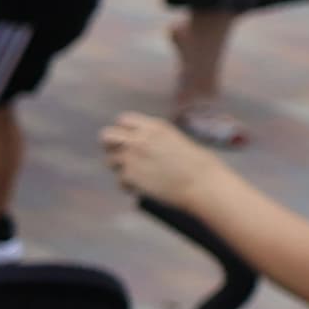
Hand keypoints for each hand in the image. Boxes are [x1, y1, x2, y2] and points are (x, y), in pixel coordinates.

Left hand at [98, 113, 241, 217]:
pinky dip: (130, 186)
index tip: (130, 141)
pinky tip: (146, 188)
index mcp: (153, 127)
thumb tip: (134, 145)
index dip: (123, 131)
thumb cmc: (196, 165)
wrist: (202, 184)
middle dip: (110, 146)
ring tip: (141, 176)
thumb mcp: (174, 141)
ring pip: (110, 161)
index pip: (123, 120)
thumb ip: (151, 139)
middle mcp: (139, 138)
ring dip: (121, 169)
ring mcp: (132, 156)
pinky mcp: (129, 175)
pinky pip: (120, 181)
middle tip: (122, 157)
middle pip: (106, 136)